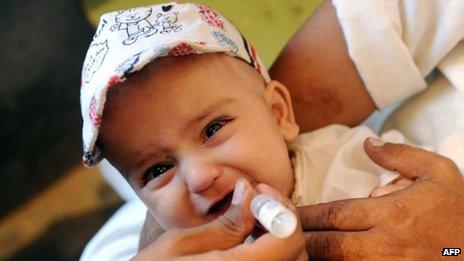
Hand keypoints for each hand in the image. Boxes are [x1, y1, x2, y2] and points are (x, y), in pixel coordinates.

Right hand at [134, 179, 306, 259]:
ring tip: (250, 217)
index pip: (289, 238)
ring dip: (277, 235)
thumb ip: (225, 223)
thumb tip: (250, 192)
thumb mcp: (181, 244)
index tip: (257, 192)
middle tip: (255, 200)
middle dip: (281, 219)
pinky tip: (247, 239)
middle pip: (296, 253)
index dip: (280, 208)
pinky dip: (269, 251)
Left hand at [298, 138, 463, 258]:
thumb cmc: (460, 213)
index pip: (334, 215)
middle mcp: (384, 246)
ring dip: (311, 257)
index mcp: (392, 214)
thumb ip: (401, 156)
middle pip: (326, 246)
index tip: (282, 212)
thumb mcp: (439, 173)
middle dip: (297, 240)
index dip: (303, 216)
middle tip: (272, 233)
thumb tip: (367, 145)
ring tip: (286, 250)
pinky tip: (319, 260)